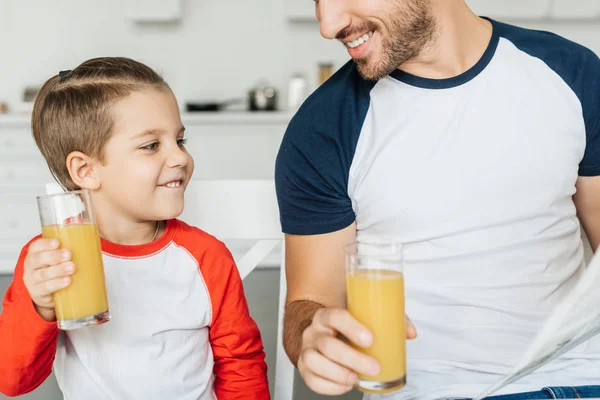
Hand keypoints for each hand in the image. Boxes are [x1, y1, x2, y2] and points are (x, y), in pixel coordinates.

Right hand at [22, 238, 74, 321]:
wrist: (47, 292)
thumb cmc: (54, 269)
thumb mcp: (58, 257)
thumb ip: (69, 248)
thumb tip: (93, 239)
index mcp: (35, 253)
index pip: (36, 246)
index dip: (45, 243)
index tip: (57, 242)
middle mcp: (31, 266)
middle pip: (37, 259)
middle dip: (53, 256)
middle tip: (68, 254)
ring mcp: (33, 280)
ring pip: (43, 274)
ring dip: (58, 270)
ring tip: (71, 267)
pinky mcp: (38, 293)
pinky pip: (45, 288)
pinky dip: (56, 284)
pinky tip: (67, 281)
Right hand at [298, 308, 416, 395]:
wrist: (318, 332)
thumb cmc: (343, 326)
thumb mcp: (362, 317)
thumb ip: (387, 320)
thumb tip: (409, 332)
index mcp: (327, 315)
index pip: (335, 316)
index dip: (351, 328)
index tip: (370, 339)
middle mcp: (314, 332)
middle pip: (328, 345)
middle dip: (352, 359)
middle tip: (374, 367)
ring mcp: (307, 350)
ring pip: (315, 362)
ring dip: (338, 374)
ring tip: (356, 378)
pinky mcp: (304, 368)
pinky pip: (312, 380)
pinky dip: (330, 387)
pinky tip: (345, 385)